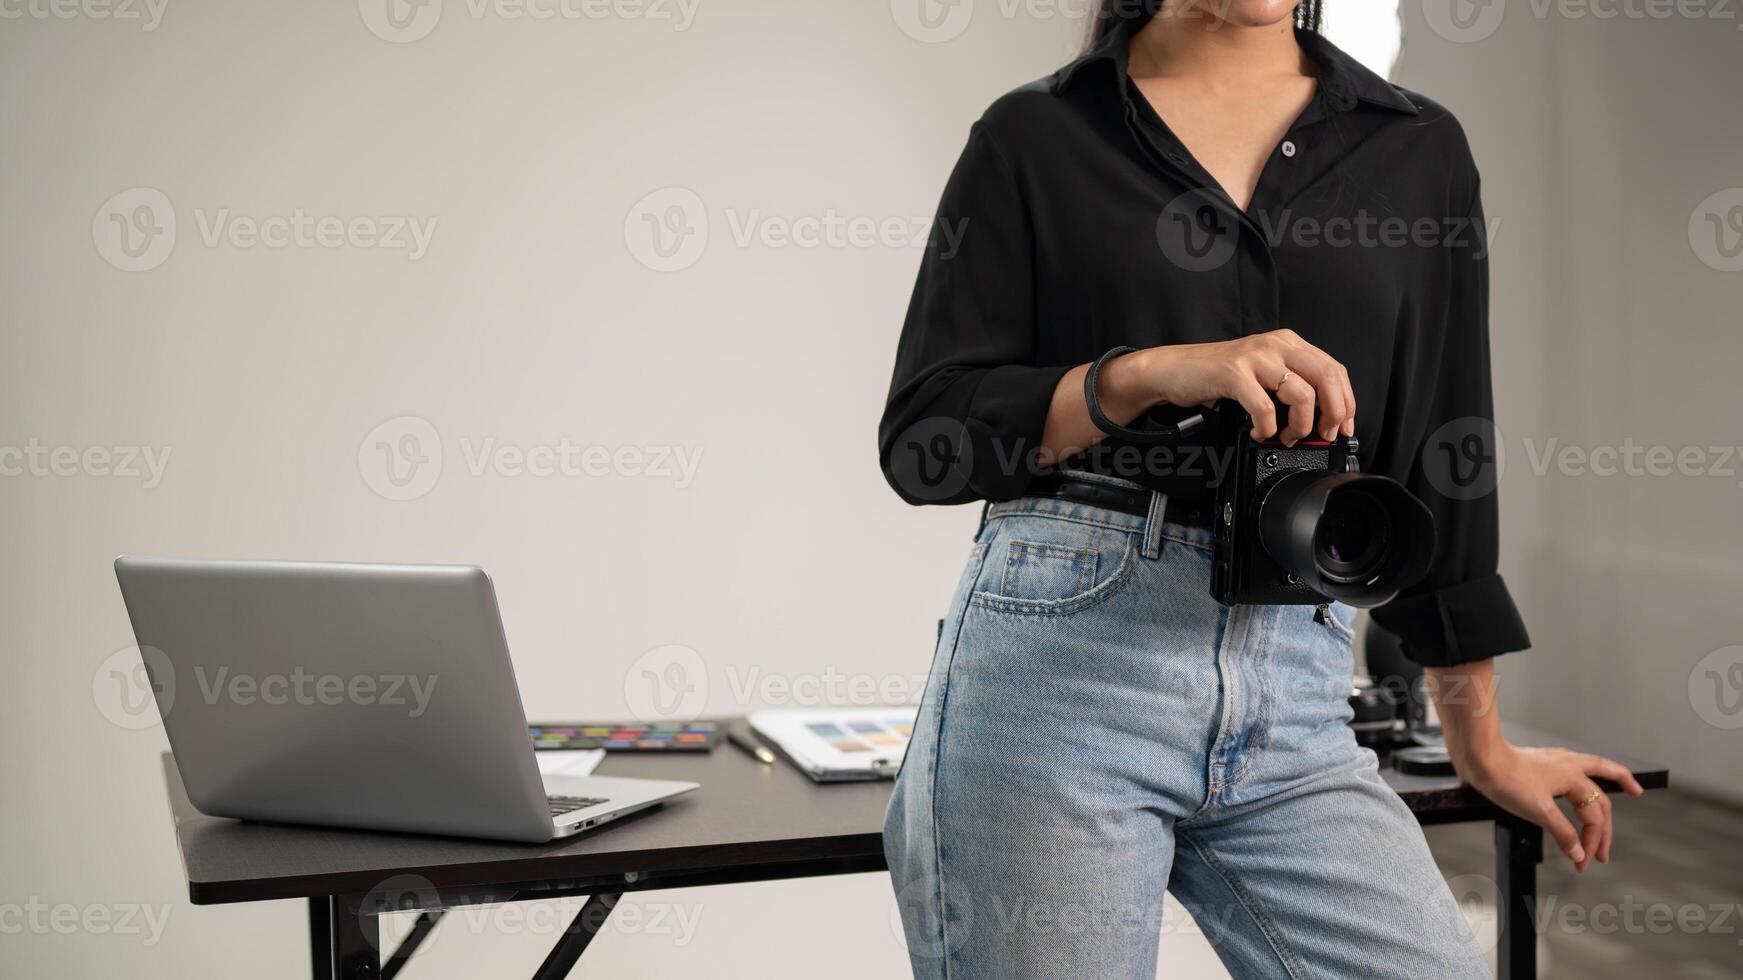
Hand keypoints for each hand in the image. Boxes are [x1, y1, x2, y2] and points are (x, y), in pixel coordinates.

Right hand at [1109, 329, 1354, 444]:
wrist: (1174, 369)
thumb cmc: (1217, 375)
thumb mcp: (1262, 371)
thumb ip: (1290, 384)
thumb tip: (1322, 417)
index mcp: (1288, 343)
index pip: (1335, 369)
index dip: (1346, 401)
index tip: (1343, 426)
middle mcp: (1276, 345)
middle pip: (1328, 377)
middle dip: (1333, 413)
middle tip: (1322, 434)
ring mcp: (1255, 358)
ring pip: (1301, 395)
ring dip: (1298, 426)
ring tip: (1283, 436)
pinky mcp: (1234, 374)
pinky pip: (1264, 408)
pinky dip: (1266, 428)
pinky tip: (1258, 432)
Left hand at [1461, 743, 1645, 871]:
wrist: (1480, 758)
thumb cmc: (1507, 778)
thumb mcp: (1539, 811)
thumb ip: (1563, 833)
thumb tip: (1580, 853)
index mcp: (1575, 777)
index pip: (1593, 818)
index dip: (1591, 842)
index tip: (1583, 863)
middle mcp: (1571, 766)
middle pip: (1599, 800)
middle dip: (1604, 829)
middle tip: (1603, 853)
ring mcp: (1557, 762)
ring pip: (1595, 772)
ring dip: (1612, 785)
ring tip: (1631, 788)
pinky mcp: (1542, 763)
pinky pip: (1576, 770)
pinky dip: (1587, 777)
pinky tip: (1583, 781)